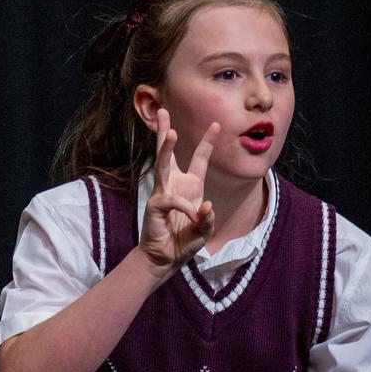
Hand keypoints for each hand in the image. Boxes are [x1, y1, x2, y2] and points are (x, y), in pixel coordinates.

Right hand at [138, 109, 218, 272]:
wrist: (164, 260)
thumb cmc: (182, 242)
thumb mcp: (203, 231)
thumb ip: (207, 219)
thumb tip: (206, 207)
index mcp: (189, 186)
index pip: (199, 159)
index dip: (207, 142)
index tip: (216, 124)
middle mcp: (174, 185)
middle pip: (168, 153)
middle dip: (166, 132)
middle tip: (164, 111)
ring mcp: (162, 193)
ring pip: (162, 165)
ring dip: (166, 148)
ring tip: (172, 132)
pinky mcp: (154, 205)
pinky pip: (172, 200)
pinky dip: (185, 207)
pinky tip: (193, 216)